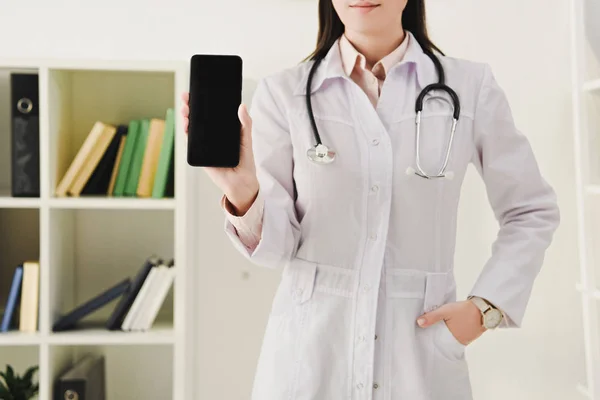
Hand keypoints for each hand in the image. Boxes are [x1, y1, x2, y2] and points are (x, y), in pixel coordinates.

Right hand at [181, 92, 258, 214]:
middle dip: (190, 107)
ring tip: (185, 109)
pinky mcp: (200, 156)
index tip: (196, 92)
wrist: (242, 181)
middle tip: (187, 97)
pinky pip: (191, 143)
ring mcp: (204, 146)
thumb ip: (245, 123)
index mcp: (221, 131)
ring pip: (192, 129)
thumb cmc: (245, 160)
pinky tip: (186, 125)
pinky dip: (186, 133)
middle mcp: (211, 137)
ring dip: (186, 118)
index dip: (202, 103)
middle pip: (197, 119)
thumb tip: (242, 106)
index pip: (209, 114)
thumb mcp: (246, 138)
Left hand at [416, 300, 485, 345]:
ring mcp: (465, 340)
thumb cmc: (464, 310)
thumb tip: (419, 322)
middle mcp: (459, 342)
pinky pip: (458, 336)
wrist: (483, 308)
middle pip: (444, 342)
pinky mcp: (470, 336)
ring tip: (438, 329)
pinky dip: (453, 333)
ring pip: (451, 339)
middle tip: (429, 331)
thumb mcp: (445, 311)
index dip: (430, 339)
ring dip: (446, 335)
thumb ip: (432, 317)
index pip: (437, 343)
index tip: (424, 336)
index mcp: (451, 339)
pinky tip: (449, 327)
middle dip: (437, 337)